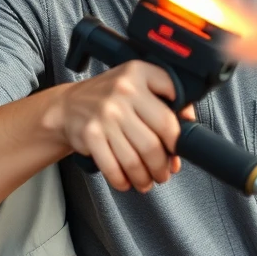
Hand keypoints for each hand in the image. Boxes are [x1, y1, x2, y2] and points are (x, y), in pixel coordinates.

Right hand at [50, 62, 192, 191]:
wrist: (68, 105)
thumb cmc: (109, 97)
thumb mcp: (138, 83)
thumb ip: (166, 97)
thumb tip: (188, 126)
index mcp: (139, 73)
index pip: (170, 112)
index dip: (178, 137)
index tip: (176, 146)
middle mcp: (122, 91)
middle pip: (155, 143)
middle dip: (162, 166)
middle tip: (164, 172)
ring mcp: (105, 113)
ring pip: (135, 160)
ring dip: (144, 178)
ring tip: (146, 181)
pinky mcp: (90, 134)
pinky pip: (113, 168)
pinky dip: (122, 181)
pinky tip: (126, 181)